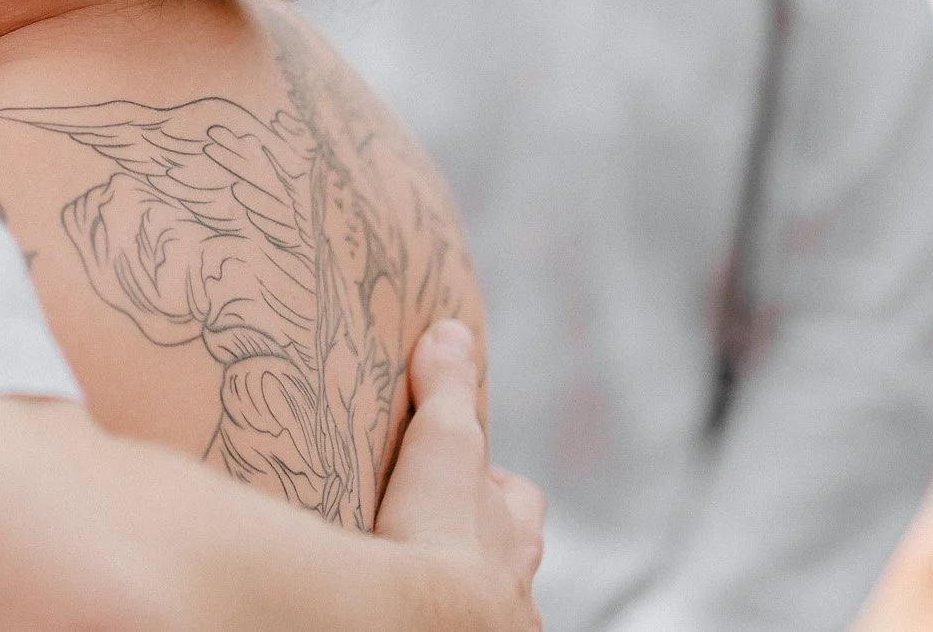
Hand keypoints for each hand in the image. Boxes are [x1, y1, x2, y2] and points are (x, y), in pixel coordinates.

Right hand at [377, 320, 544, 631]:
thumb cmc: (440, 533)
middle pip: (515, 555)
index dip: (495, 485)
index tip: (465, 477)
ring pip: (493, 604)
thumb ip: (447, 389)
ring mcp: (495, 628)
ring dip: (467, 589)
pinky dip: (442, 618)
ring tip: (422, 581)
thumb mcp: (442, 443)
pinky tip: (411, 610)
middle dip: (487, 541)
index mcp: (515, 531)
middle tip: (443, 531)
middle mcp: (517, 585)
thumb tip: (451, 329)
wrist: (426, 619)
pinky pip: (459, 630)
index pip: (521, 500)